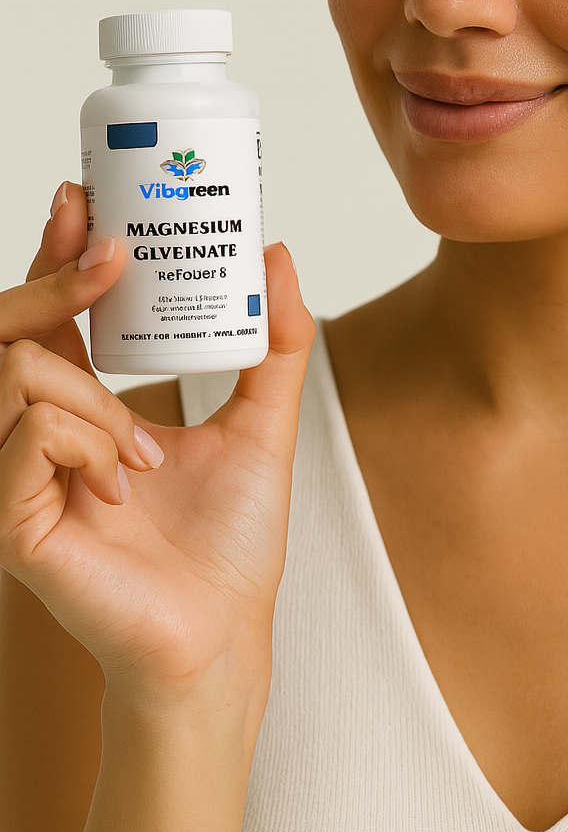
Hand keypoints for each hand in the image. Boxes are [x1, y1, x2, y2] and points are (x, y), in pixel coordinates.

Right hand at [0, 181, 314, 701]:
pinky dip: (85, 441)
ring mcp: (19, 478)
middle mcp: (39, 436)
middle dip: (51, 277)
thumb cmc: (229, 541)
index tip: (84, 198)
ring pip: (17, 375)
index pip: (48, 314)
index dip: (55, 253)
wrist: (223, 633)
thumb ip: (274, 346)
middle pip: (7, 329)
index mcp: (82, 410)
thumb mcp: (263, 423)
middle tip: (112, 252)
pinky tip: (126, 479)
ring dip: (93, 395)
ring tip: (144, 446)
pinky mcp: (14, 523)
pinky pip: (27, 438)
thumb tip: (276, 255)